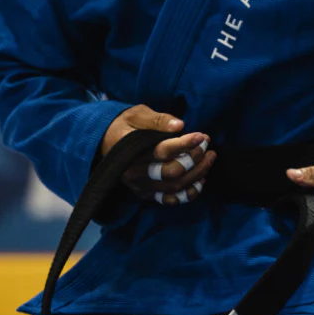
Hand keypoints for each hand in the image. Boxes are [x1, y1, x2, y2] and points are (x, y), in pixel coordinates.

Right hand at [101, 105, 216, 205]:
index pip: (163, 151)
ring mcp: (140, 186)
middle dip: (195, 160)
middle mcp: (135, 172)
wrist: (104, 142)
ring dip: (197, 175)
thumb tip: (179, 125)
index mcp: (132, 151)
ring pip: (175, 187)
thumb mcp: (137, 114)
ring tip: (209, 159)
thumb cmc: (124, 125)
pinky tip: (201, 181)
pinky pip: (170, 200)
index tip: (202, 136)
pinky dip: (189, 194)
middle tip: (207, 146)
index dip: (185, 144)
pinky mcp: (145, 194)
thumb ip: (158, 120)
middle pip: (172, 172)